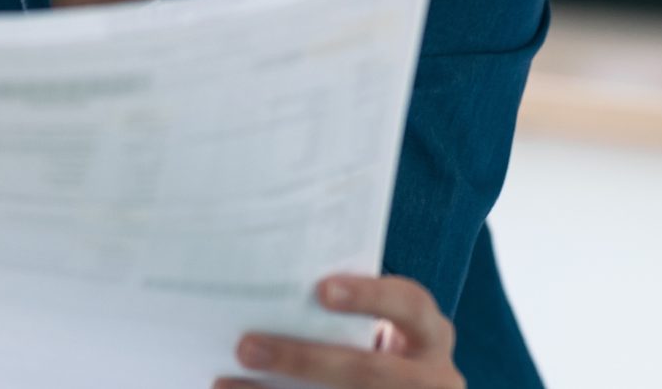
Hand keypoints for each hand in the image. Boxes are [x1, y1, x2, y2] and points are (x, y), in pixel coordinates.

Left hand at [220, 274, 463, 388]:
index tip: (322, 290)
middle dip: (305, 362)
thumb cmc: (383, 349)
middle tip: (247, 347)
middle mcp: (434, 377)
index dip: (370, 297)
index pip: (410, 305)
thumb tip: (267, 283)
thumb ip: (348, 314)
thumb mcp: (387, 329)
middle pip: (370, 372)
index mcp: (431, 334)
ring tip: (227, 384)